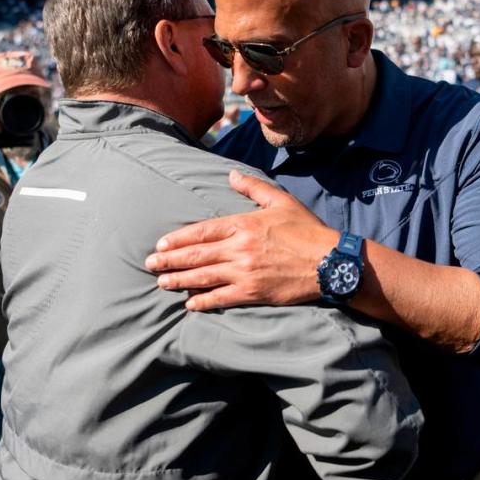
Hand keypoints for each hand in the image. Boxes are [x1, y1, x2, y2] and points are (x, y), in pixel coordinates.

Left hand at [146, 170, 338, 310]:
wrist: (329, 261)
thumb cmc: (306, 229)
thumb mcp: (280, 201)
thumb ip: (252, 188)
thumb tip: (230, 175)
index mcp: (243, 224)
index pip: (201, 231)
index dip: (178, 239)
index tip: (161, 245)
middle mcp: (239, 248)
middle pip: (196, 255)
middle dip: (170, 261)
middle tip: (150, 265)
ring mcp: (245, 272)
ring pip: (203, 276)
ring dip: (179, 281)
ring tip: (162, 283)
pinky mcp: (254, 292)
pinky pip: (222, 298)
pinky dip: (203, 301)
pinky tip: (189, 304)